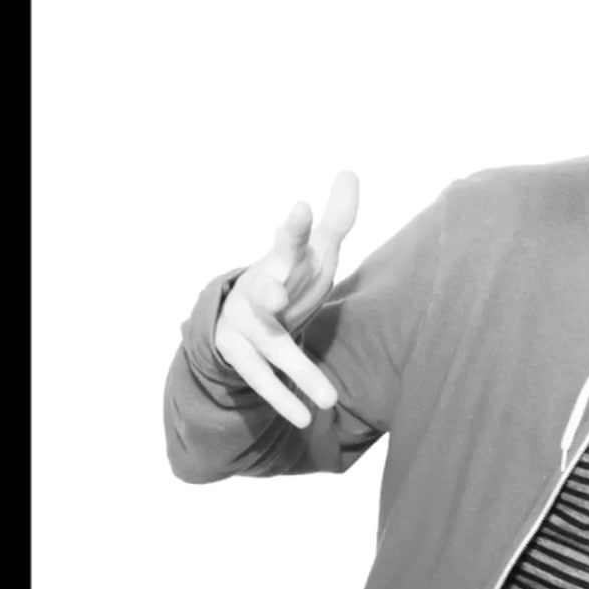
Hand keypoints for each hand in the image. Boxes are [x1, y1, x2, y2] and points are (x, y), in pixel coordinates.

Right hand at [213, 172, 360, 428]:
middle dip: (270, 291)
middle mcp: (259, 289)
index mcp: (281, 260)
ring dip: (297, 372)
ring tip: (328, 400)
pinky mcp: (240, 355)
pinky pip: (262, 380)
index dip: (295, 226)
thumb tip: (350, 170)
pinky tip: (307, 418)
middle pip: (266, 289)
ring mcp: (245, 325)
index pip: (290, 240)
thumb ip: (336, 218)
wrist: (238, 315)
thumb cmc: (289, 278)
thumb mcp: (314, 251)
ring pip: (272, 348)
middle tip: (278, 296)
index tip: (301, 209)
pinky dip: (284, 398)